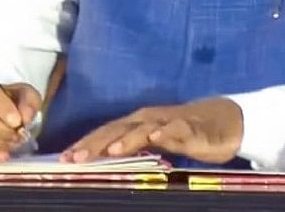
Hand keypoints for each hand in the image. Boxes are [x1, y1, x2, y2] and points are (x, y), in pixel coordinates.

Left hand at [63, 97, 243, 164]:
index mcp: (135, 124)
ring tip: (110, 150)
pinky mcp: (190, 127)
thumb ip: (130, 151)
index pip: (104, 134)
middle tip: (74, 158)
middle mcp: (147, 119)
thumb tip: (101, 164)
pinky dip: (166, 131)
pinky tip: (157, 136)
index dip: (84, 145)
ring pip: (143, 128)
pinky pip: (177, 128)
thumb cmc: (182, 133)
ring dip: (126, 139)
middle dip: (94, 143)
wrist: (221, 122)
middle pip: (116, 130)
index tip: (63, 159)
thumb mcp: (152, 146)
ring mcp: (168, 121)